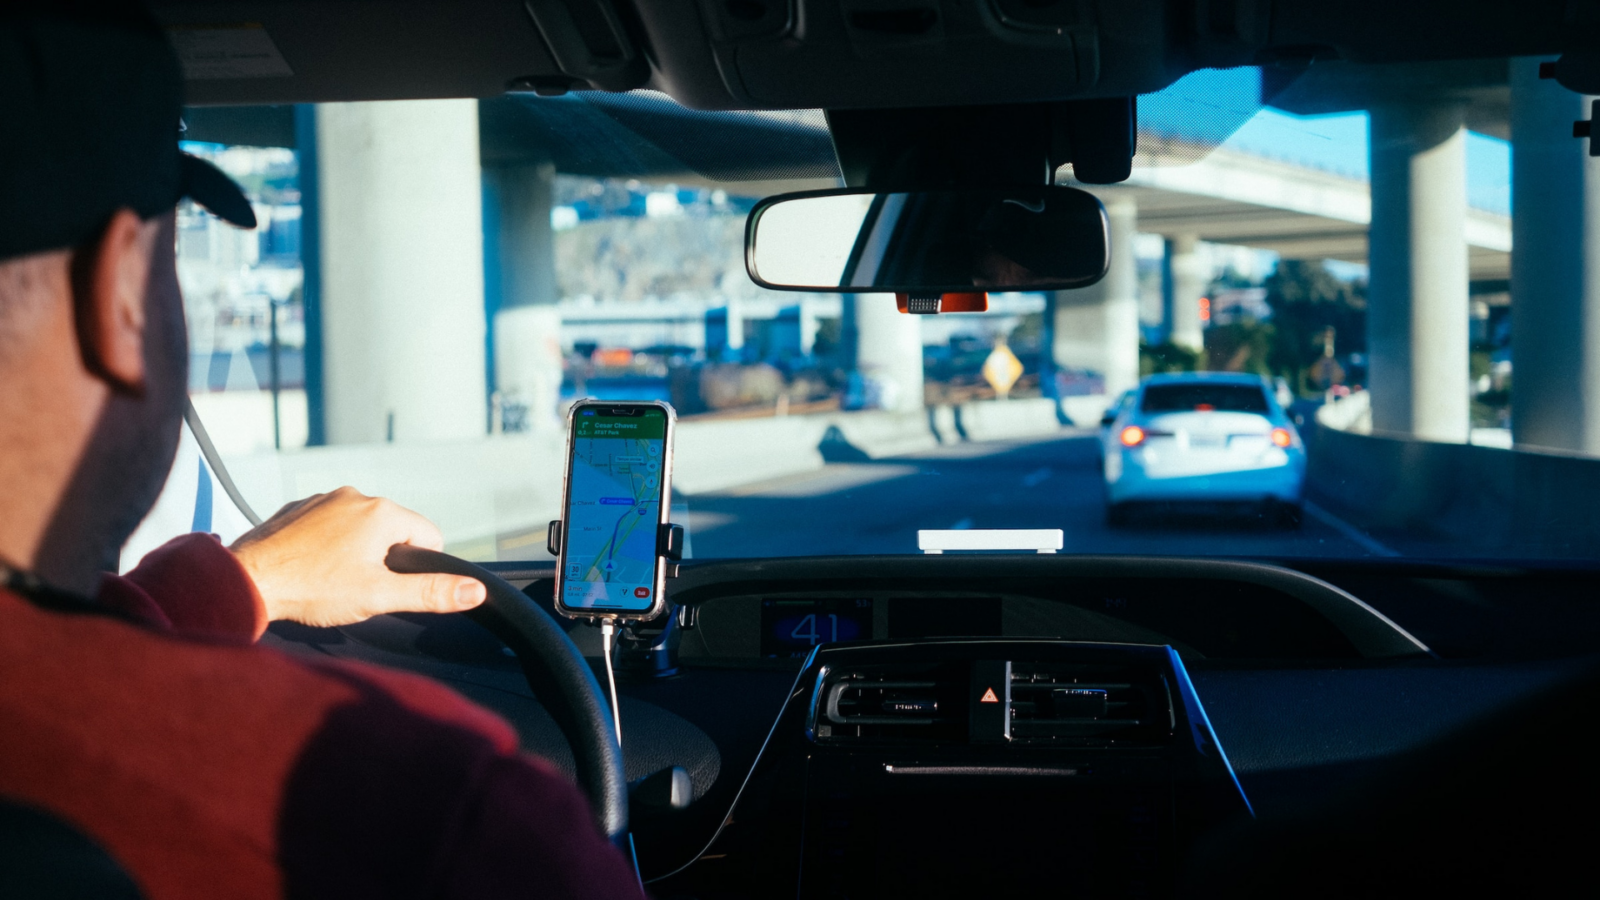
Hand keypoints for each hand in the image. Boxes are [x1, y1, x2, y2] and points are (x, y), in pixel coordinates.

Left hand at [230, 486, 486, 626]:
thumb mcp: (379, 596)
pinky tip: (309, 567)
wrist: (246, 581)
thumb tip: (474, 590)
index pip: (429, 537)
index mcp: (382, 513)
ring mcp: (323, 499)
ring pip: (359, 527)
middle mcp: (355, 496)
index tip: (387, 586)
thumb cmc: (311, 589)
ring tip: (329, 579)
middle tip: (355, 587)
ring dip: (354, 550)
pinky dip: (325, 545)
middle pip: (393, 531)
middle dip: (383, 559)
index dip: (416, 568)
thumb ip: (431, 592)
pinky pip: (327, 525)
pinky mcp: (297, 508)